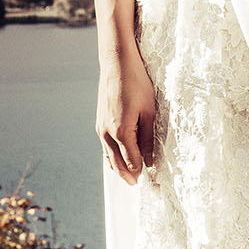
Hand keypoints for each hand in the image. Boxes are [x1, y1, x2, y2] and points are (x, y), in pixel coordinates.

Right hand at [96, 47, 157, 182]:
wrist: (117, 63)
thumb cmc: (136, 83)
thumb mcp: (149, 111)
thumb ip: (148, 138)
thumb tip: (149, 159)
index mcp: (121, 131)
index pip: (131, 160)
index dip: (140, 171)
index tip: (149, 180)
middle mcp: (107, 132)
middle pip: (116, 162)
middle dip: (127, 175)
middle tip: (137, 184)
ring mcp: (100, 127)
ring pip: (108, 155)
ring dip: (118, 167)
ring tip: (128, 176)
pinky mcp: (99, 121)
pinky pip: (104, 145)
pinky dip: (111, 155)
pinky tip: (117, 158)